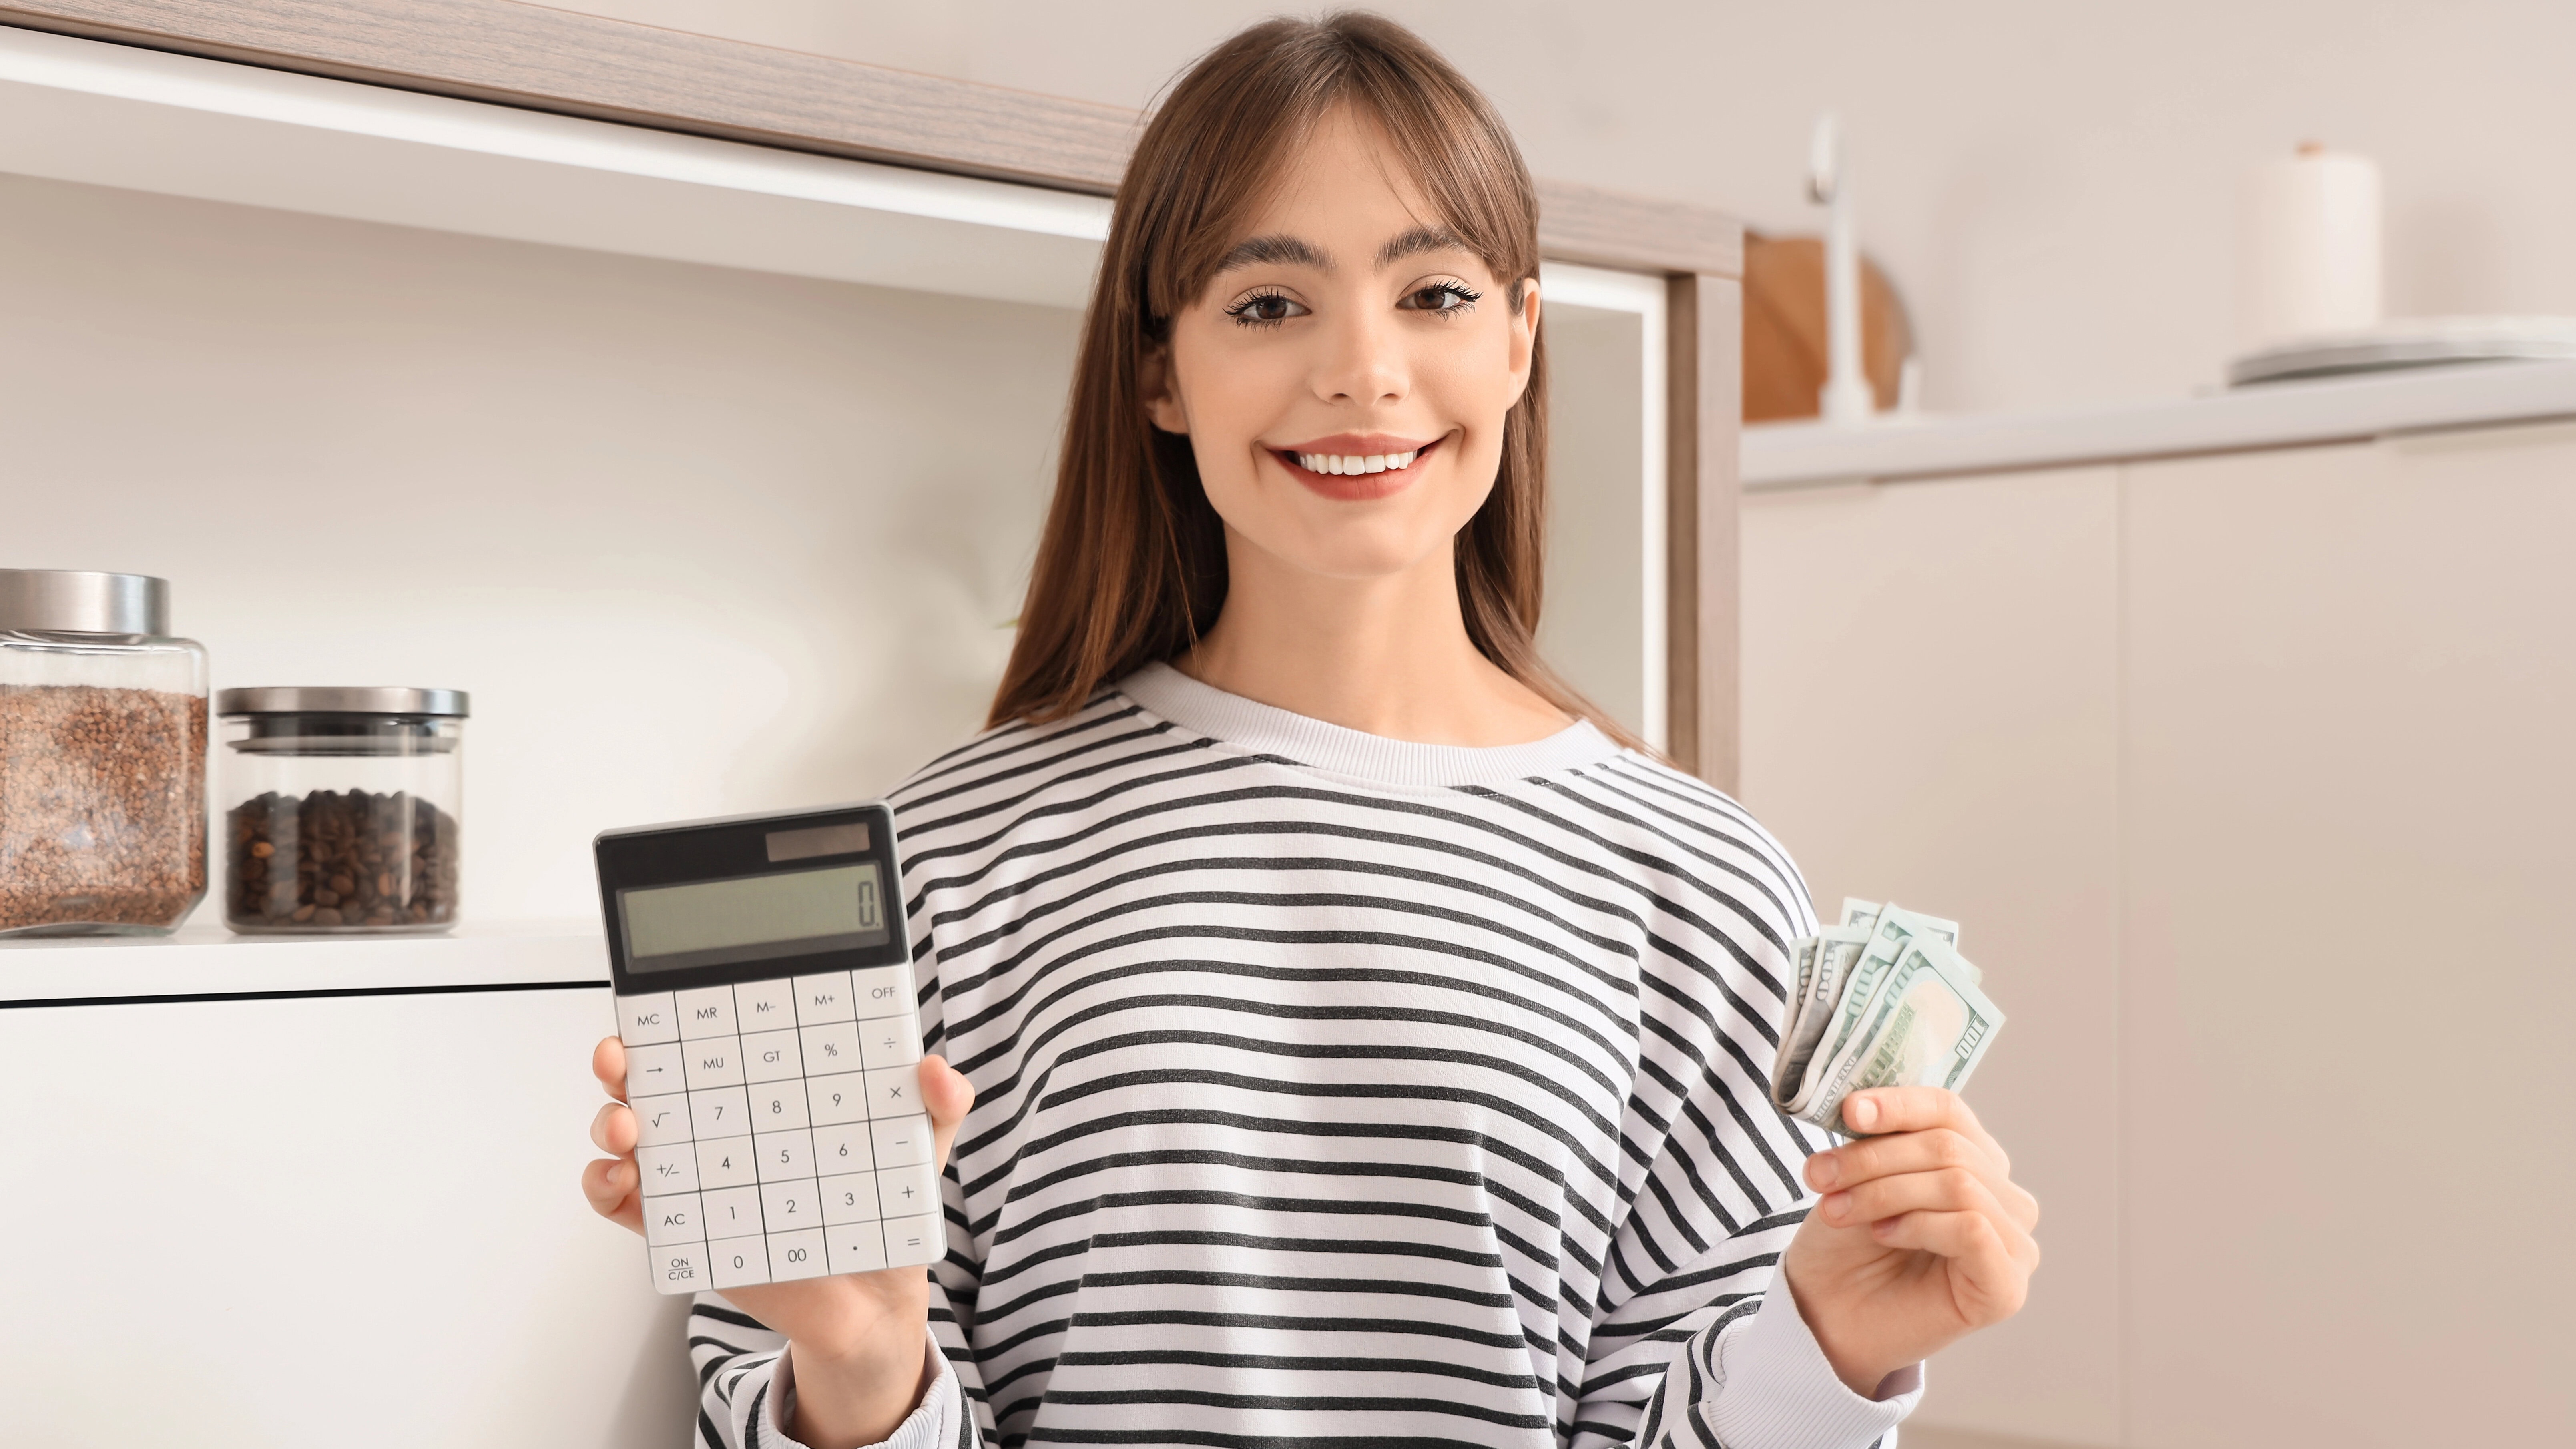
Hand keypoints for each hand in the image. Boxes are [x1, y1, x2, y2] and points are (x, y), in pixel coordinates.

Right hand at [582, 1035, 976, 1448]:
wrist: (875, 1298)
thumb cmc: (885, 1205)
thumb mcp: (921, 1144)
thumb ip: (940, 1104)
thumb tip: (937, 1069)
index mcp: (766, 1090)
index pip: (711, 1040)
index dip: (674, 1017)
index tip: (659, 1005)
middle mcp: (721, 1125)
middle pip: (651, 1079)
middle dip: (621, 1062)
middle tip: (620, 1060)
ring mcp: (697, 1175)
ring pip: (628, 1136)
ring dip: (610, 1124)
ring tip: (626, 1130)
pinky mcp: (685, 1227)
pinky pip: (627, 1204)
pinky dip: (606, 1189)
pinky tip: (619, 1180)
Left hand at [1780, 1087, 2039, 1395]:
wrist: (1829, 1315)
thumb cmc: (1847, 1245)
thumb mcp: (1858, 1176)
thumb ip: (1878, 1138)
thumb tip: (1861, 1103)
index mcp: (1974, 1160)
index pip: (1948, 1110)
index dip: (1898, 1103)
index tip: (1848, 1110)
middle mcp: (2004, 1198)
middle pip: (1948, 1147)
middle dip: (1874, 1158)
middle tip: (1820, 1175)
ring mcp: (2014, 1244)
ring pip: (1957, 1184)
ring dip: (1884, 1191)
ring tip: (1836, 1210)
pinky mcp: (2007, 1286)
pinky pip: (1972, 1228)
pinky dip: (1919, 1224)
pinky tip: (1884, 1235)